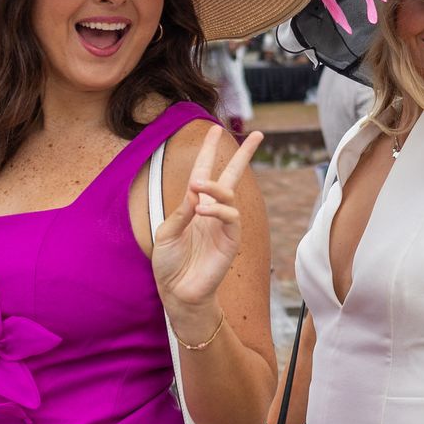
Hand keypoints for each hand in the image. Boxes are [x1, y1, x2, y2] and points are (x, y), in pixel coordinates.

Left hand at [151, 125, 263, 314]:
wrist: (177, 293)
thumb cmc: (170, 265)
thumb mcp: (166, 232)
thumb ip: (181, 210)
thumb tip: (196, 187)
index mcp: (194, 208)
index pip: (204, 173)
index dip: (209, 152)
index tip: (215, 130)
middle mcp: (212, 213)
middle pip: (232, 178)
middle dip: (244, 156)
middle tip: (256, 135)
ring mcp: (223, 227)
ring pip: (230, 196)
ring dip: (216, 188)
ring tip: (199, 186)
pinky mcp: (230, 242)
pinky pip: (231, 219)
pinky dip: (218, 211)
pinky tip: (203, 211)